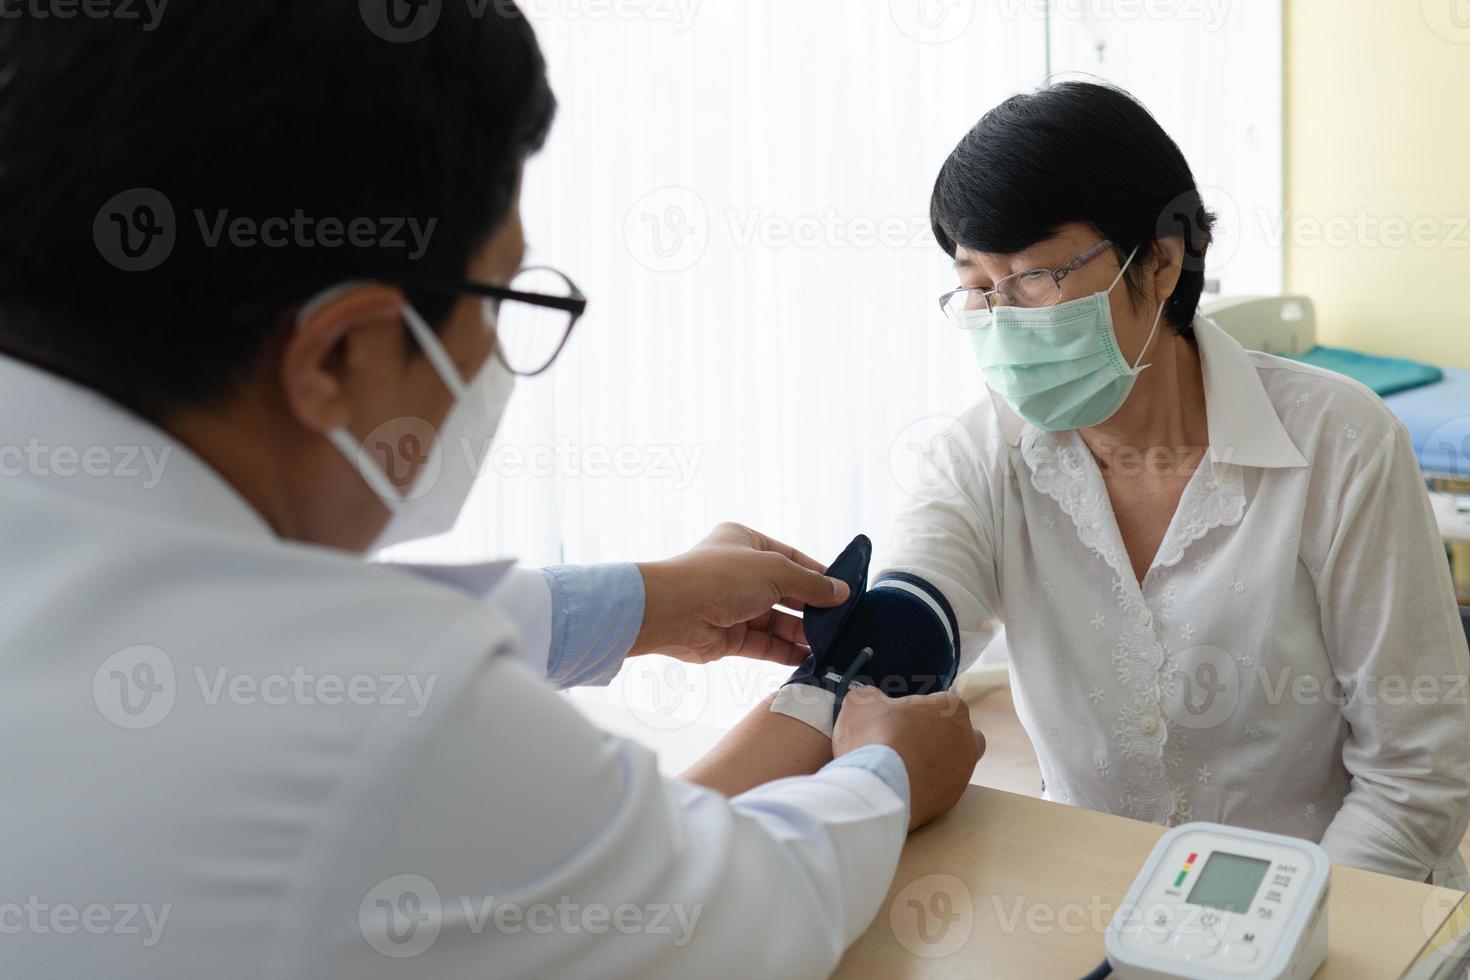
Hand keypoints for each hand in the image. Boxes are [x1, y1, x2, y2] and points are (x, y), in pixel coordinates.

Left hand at [632, 522, 850, 665]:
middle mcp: (740, 573)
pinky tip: (810, 656)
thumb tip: (840, 592)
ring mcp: (733, 606)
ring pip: (776, 621)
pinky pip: (765, 644)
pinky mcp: (729, 636)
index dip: (817, 574)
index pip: (791, 558)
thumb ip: (810, 583)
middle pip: (785, 591)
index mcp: (746, 543)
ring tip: (831, 642)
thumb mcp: (774, 571)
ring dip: (802, 632)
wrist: (672, 611)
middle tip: (841, 621)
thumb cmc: (718, 577)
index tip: (843, 590)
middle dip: (812, 607)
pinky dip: (786, 650)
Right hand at [833, 687, 984, 830]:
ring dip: (929, 764)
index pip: (940, 702)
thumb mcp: (861, 703)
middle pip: (955, 733)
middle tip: (904, 741)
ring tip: (896, 768)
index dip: (916, 709)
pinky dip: (922, 788)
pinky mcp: (951, 802)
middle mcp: (966, 740)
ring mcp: (962, 773)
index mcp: (950, 709)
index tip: (896, 718)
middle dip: (935, 736)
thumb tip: (870, 701)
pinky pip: (938, 790)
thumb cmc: (876, 739)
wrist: (878, 791)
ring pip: (950, 764)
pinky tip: (898, 786)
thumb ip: (872, 697)